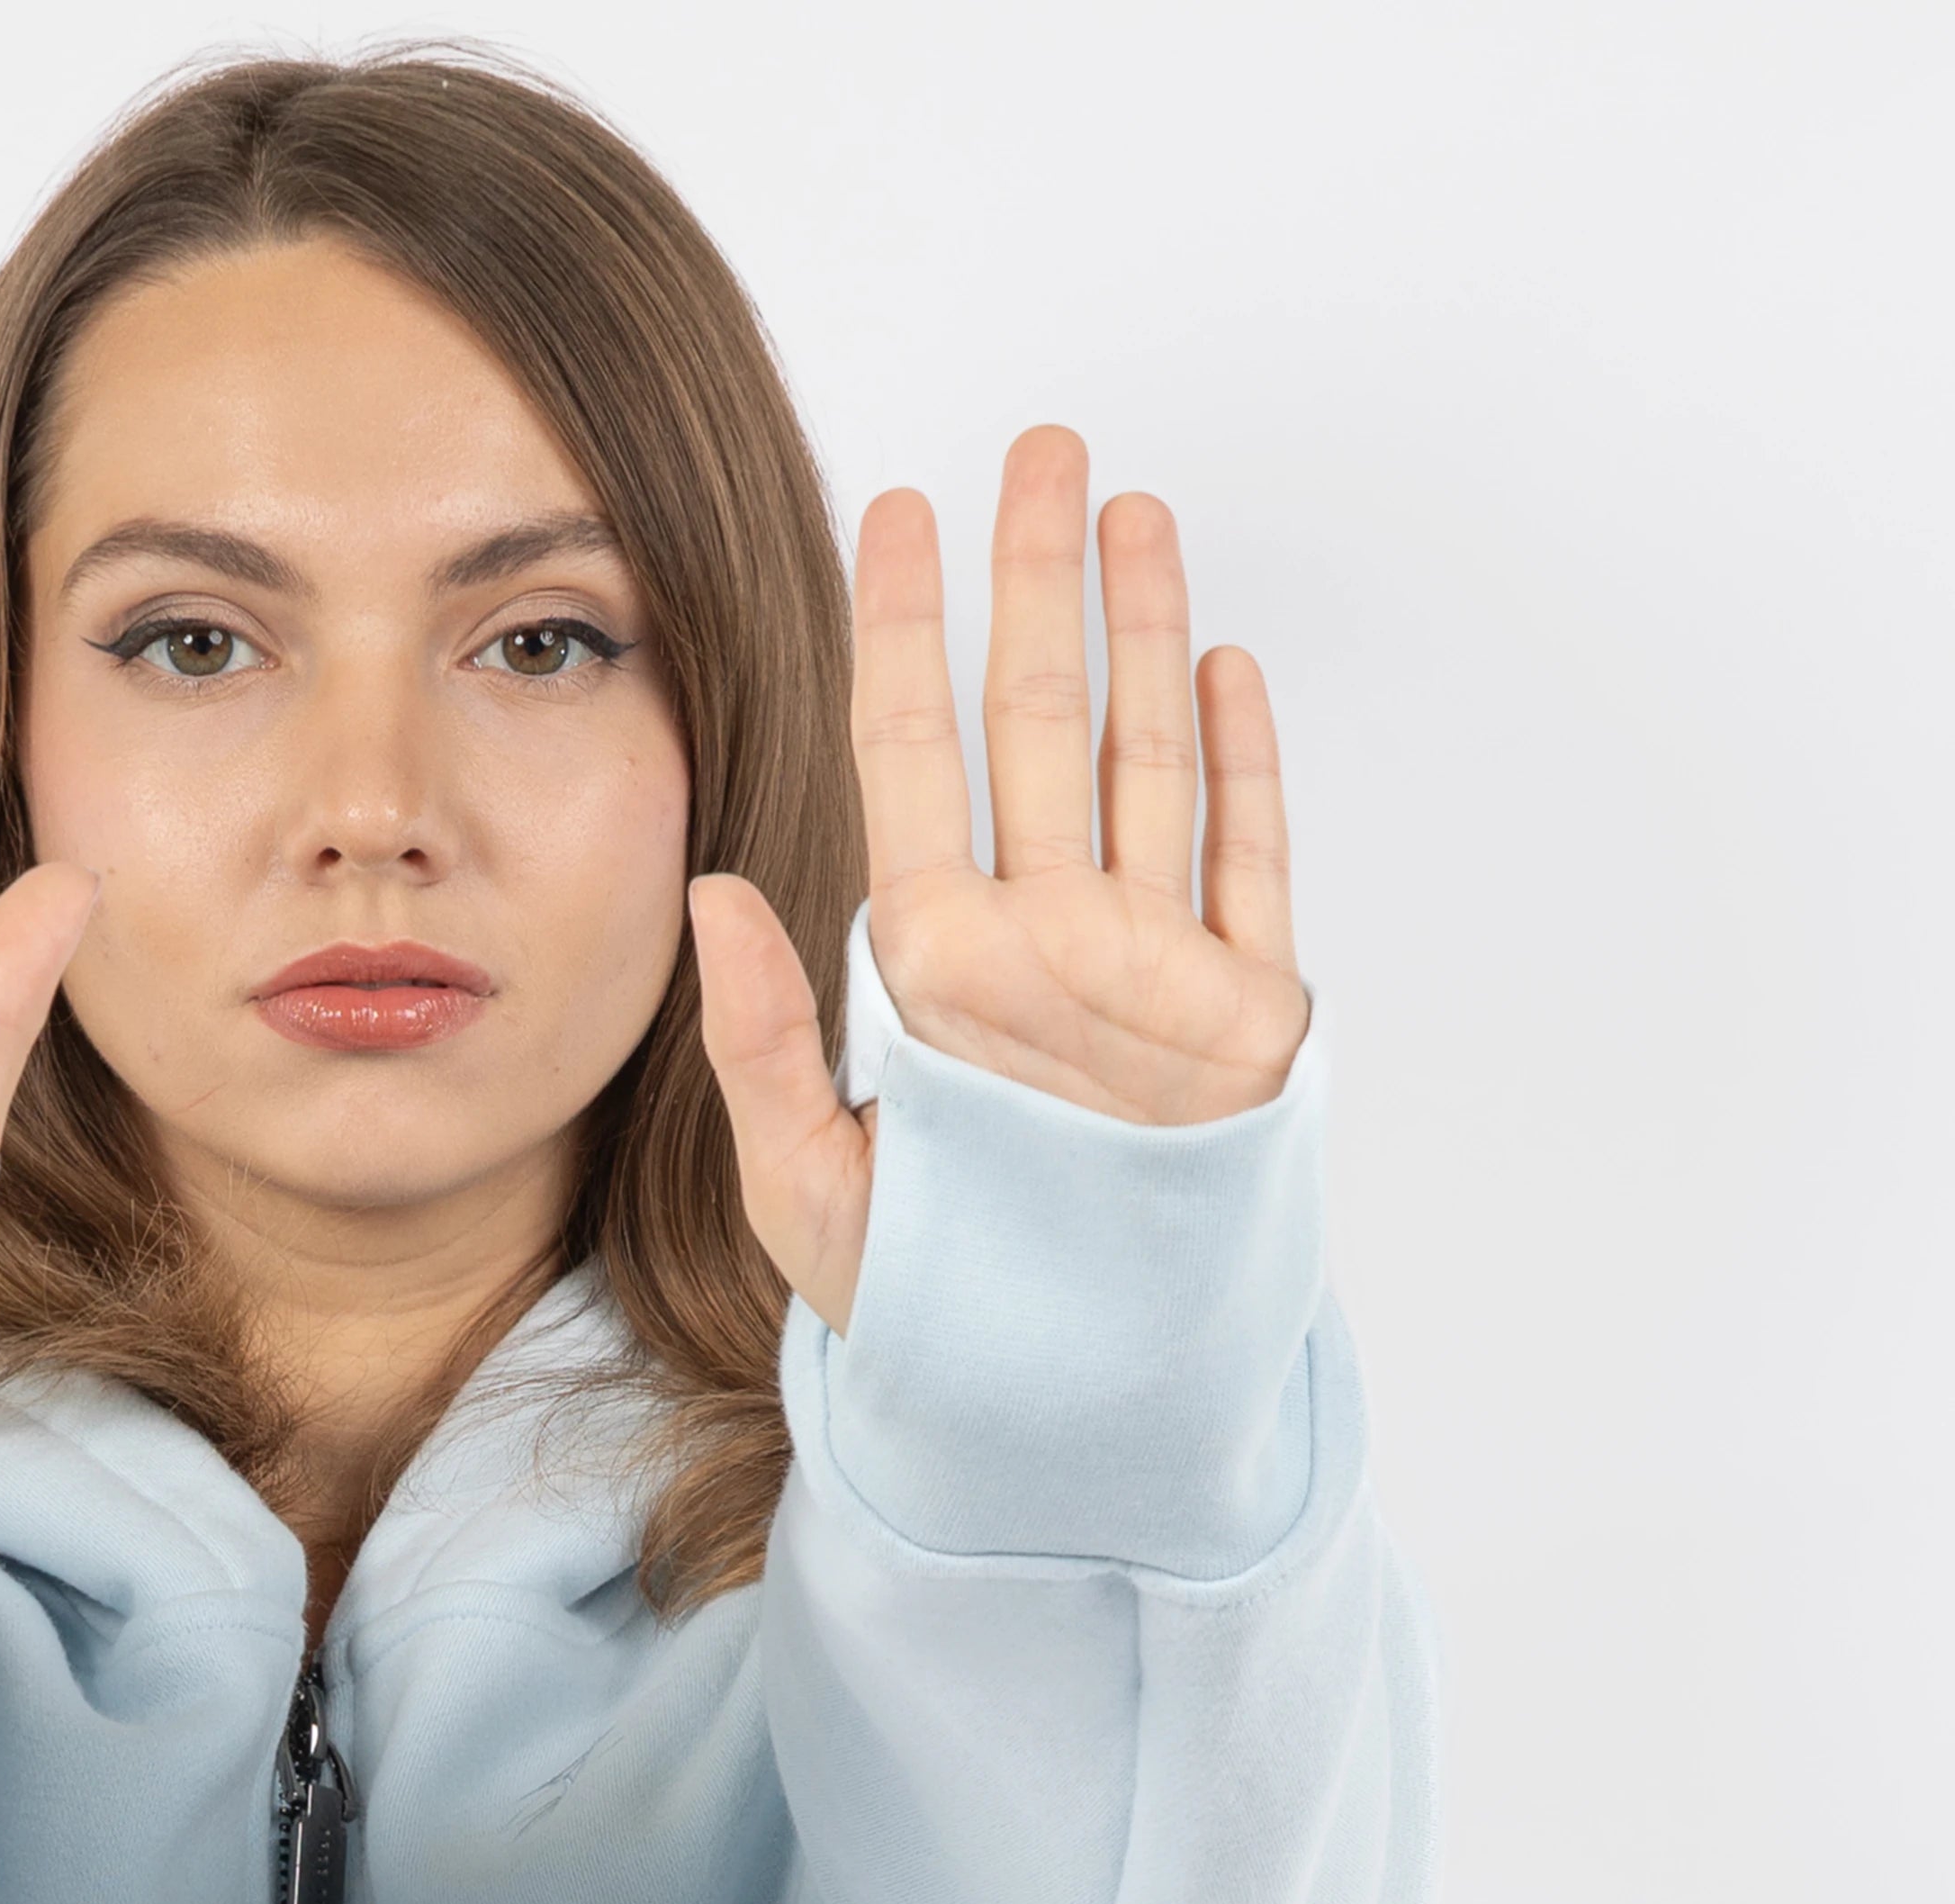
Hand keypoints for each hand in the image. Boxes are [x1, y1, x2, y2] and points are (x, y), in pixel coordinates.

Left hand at [689, 427, 1306, 1335]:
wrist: (1059, 1405)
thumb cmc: (926, 1309)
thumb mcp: (807, 1191)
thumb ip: (760, 1047)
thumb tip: (710, 892)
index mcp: (932, 967)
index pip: (912, 760)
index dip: (906, 632)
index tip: (892, 510)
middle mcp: (1041, 945)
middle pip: (1036, 723)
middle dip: (1036, 581)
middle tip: (1037, 446)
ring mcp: (1147, 971)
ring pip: (1142, 761)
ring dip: (1142, 632)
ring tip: (1130, 509)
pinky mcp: (1242, 1020)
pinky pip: (1244, 868)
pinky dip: (1241, 769)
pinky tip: (1224, 665)